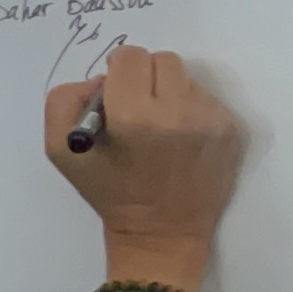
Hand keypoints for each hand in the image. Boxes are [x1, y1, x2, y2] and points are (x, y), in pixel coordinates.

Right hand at [46, 44, 245, 291]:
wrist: (162, 233)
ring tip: (161, 127)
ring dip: (169, 93)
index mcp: (133, 117)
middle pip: (161, 60)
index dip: (117, 72)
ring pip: (186, 78)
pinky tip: (181, 140)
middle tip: (137, 108)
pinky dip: (190, 111)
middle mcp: (178, 112)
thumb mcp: (61, 151)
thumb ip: (66, 101)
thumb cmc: (110, 192)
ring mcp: (211, 120)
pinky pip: (206, 99)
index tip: (116, 94)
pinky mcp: (231, 130)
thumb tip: (102, 81)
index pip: (129, 57)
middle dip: (144, 78)